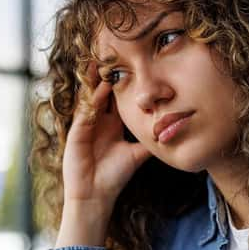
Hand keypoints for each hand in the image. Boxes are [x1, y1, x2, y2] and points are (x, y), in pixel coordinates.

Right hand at [56, 69, 151, 246]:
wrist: (96, 196)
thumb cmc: (115, 176)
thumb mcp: (137, 154)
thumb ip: (150, 140)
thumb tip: (172, 129)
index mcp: (110, 123)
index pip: (116, 97)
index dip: (123, 82)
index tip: (132, 64)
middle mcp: (97, 121)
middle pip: (101, 91)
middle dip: (106, 74)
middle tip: (114, 53)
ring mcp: (85, 125)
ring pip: (91, 97)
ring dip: (96, 80)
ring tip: (102, 62)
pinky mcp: (76, 133)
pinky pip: (85, 112)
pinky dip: (92, 100)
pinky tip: (100, 88)